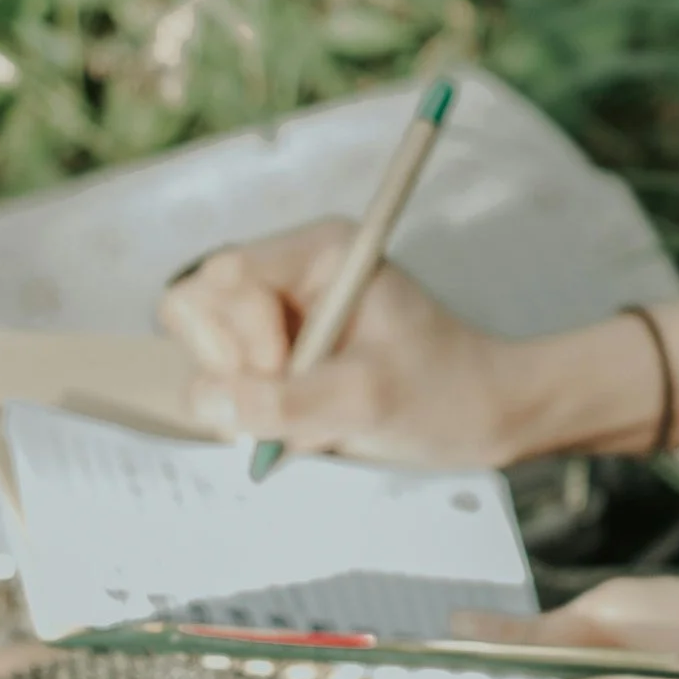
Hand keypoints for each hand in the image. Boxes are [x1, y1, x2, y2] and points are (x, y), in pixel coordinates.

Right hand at [157, 218, 522, 468]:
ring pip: (203, 347)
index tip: (284, 371)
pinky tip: (304, 425)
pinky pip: (223, 383)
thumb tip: (213, 404)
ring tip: (302, 415)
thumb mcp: (368, 397)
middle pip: (198, 304)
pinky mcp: (273, 359)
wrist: (481, 417)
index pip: (230, 273)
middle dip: (231, 361)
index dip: (241, 331)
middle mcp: (289, 276)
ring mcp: (276, 318)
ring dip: (239, 392)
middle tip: (287, 397)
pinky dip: (249, 413)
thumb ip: (287, 401)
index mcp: (320, 254)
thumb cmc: (443, 391)